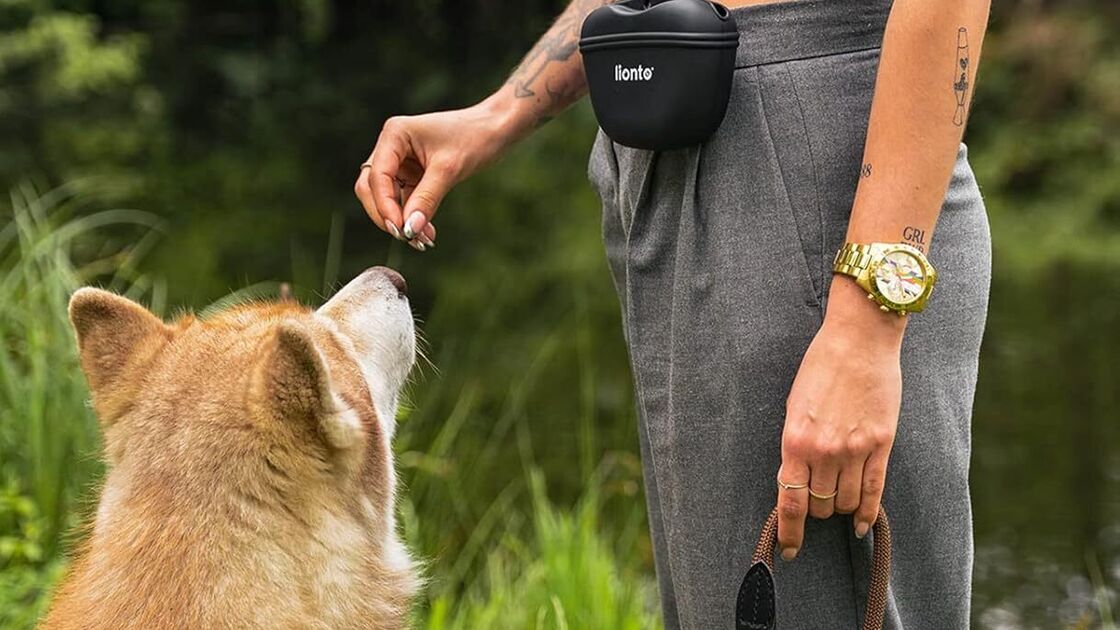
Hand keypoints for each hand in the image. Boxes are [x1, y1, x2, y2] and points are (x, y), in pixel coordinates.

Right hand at [354, 97, 520, 249]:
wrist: (496, 129)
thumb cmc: (475, 138)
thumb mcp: (449, 170)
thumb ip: (426, 199)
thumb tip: (409, 230)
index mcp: (394, 134)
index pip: (377, 176)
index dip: (385, 206)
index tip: (401, 230)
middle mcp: (392, 146)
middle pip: (372, 188)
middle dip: (388, 215)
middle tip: (408, 238)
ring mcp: (400, 160)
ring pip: (386, 198)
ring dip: (401, 220)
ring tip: (423, 241)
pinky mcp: (411, 173)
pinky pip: (403, 200)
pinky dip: (412, 216)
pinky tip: (427, 233)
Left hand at [776, 278, 905, 558]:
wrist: (859, 340)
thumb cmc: (820, 368)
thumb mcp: (794, 407)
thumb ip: (796, 446)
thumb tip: (796, 481)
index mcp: (795, 440)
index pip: (790, 502)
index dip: (789, 532)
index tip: (787, 550)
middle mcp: (824, 450)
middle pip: (819, 505)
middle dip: (815, 510)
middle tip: (816, 501)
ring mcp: (855, 449)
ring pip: (845, 503)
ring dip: (839, 508)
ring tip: (836, 498)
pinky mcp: (882, 443)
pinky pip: (874, 491)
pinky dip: (867, 513)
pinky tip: (862, 525)